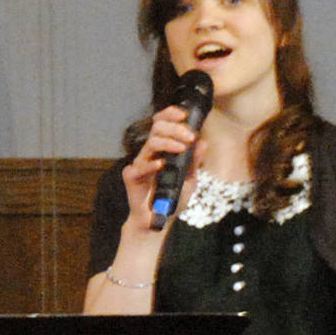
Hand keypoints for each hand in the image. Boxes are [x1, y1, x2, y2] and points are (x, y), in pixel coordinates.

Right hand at [120, 104, 200, 227]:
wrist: (158, 220)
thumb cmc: (172, 199)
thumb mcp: (190, 179)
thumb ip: (194, 161)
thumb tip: (203, 142)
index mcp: (162, 150)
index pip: (163, 124)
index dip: (171, 115)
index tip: (185, 114)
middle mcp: (150, 153)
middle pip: (157, 128)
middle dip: (174, 128)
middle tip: (189, 136)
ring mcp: (140, 163)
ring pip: (151, 143)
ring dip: (168, 142)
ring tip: (182, 148)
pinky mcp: (131, 176)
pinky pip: (140, 166)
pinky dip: (152, 164)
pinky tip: (162, 165)